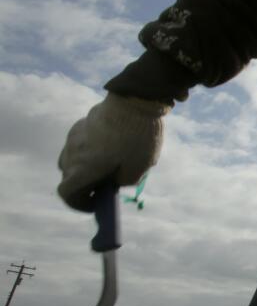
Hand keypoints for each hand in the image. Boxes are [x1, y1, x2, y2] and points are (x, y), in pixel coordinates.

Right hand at [57, 94, 169, 210]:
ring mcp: (73, 138)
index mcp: (83, 169)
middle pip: (69, 177)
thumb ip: (124, 181)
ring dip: (84, 167)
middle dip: (85, 185)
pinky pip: (78, 145)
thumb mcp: (139, 168)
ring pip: (71, 160)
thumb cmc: (138, 138)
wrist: (134, 101)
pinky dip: (88, 151)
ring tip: (108, 164)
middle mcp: (72, 154)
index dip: (79, 203)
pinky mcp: (79, 125)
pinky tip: (109, 145)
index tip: (95, 203)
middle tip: (106, 184)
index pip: (67, 193)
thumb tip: (116, 181)